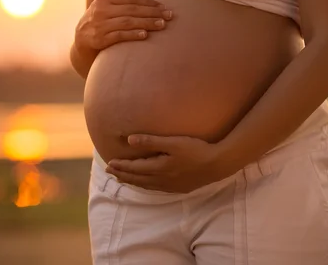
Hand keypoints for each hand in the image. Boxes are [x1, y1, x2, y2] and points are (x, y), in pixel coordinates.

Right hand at [75, 0, 172, 52]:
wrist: (81, 42)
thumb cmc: (101, 22)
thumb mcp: (108, 7)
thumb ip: (123, 0)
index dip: (150, 3)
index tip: (165, 7)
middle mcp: (100, 9)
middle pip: (132, 9)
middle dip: (153, 12)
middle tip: (169, 16)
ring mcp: (98, 24)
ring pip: (127, 22)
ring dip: (147, 23)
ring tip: (161, 25)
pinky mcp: (98, 39)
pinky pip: (119, 36)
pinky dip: (133, 34)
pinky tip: (145, 35)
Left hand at [106, 135, 241, 192]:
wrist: (217, 164)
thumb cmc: (196, 149)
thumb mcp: (173, 142)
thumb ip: (151, 141)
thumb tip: (129, 140)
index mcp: (159, 168)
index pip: (135, 169)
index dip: (121, 167)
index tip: (109, 164)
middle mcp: (163, 180)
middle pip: (138, 179)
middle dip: (123, 175)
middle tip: (110, 172)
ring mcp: (171, 185)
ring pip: (146, 185)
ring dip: (132, 181)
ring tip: (122, 179)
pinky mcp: (179, 188)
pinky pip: (156, 188)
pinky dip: (145, 185)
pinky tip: (145, 183)